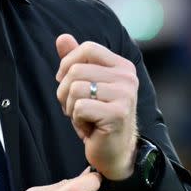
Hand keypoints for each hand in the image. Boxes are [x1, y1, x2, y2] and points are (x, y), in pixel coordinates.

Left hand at [55, 34, 137, 179]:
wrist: (114, 152)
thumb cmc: (97, 117)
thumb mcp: (85, 85)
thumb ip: (75, 61)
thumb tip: (62, 37)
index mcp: (122, 66)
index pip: (87, 48)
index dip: (68, 64)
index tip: (66, 82)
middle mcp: (128, 78)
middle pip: (76, 69)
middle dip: (65, 91)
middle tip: (75, 108)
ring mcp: (125, 95)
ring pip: (75, 88)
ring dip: (70, 107)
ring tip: (83, 117)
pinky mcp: (117, 114)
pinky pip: (79, 107)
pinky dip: (77, 120)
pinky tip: (89, 128)